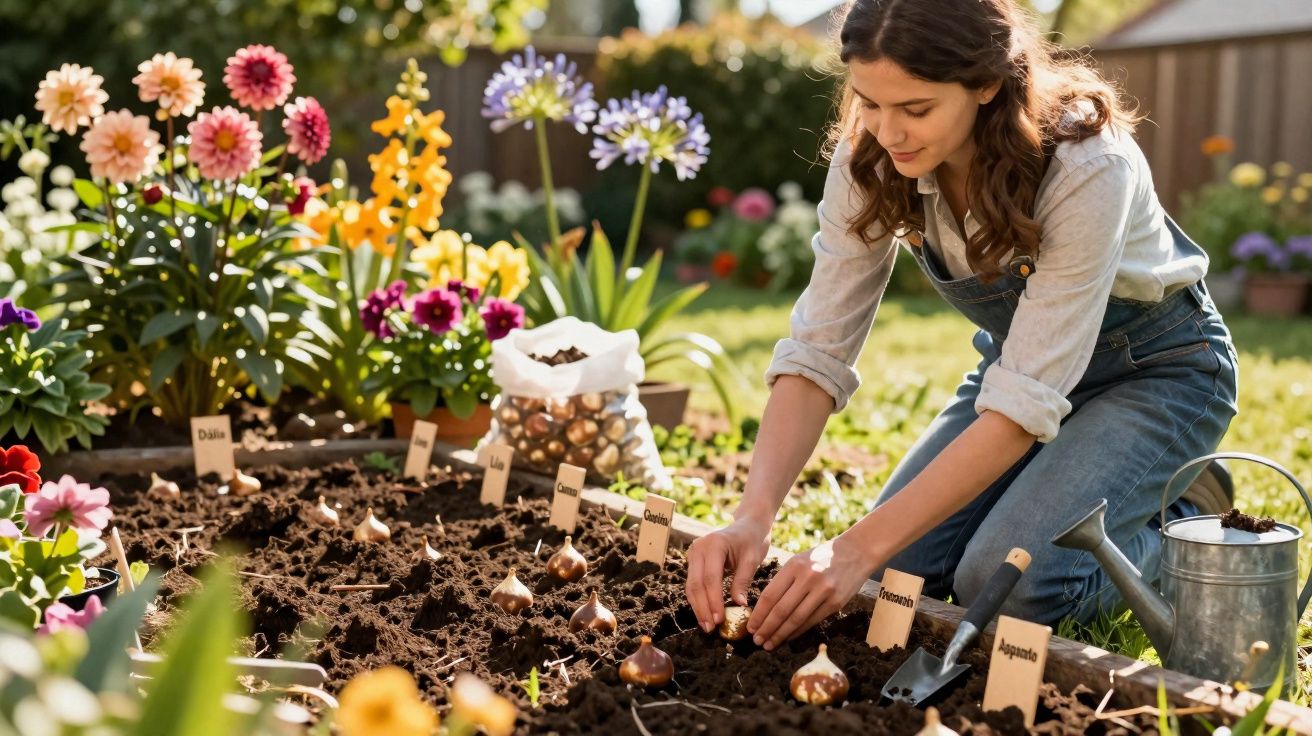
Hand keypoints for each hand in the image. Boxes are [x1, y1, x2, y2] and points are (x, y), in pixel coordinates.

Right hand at [685, 516, 771, 632]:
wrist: (748, 525)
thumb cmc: (753, 540)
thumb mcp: (752, 559)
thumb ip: (743, 581)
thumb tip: (739, 606)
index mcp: (714, 544)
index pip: (710, 578)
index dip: (714, 601)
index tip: (719, 620)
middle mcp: (699, 547)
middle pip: (697, 583)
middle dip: (703, 608)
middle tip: (711, 628)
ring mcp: (693, 553)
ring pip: (691, 586)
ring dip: (698, 607)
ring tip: (707, 626)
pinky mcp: (694, 561)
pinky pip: (693, 583)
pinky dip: (699, 600)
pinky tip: (705, 614)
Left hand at [747, 535, 872, 649]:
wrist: (856, 552)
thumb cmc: (822, 557)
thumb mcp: (799, 560)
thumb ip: (784, 580)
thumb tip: (764, 608)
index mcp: (794, 566)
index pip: (770, 595)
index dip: (758, 614)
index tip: (750, 626)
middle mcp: (808, 578)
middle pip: (781, 610)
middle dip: (766, 628)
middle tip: (757, 641)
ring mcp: (823, 591)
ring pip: (796, 619)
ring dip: (780, 635)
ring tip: (769, 644)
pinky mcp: (835, 602)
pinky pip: (812, 621)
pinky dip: (797, 632)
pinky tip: (787, 638)